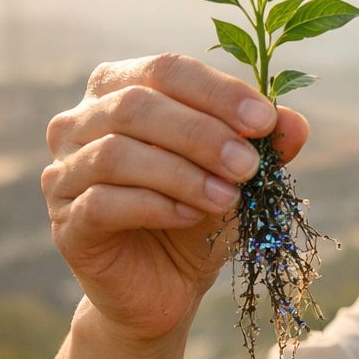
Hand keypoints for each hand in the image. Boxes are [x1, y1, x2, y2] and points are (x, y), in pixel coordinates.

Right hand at [41, 53, 309, 342]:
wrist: (165, 288)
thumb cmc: (197, 217)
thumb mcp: (237, 177)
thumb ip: (263, 146)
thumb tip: (295, 123)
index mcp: (117, 90)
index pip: (165, 70)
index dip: (217, 91)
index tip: (265, 121)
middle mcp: (77, 124)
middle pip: (134, 105)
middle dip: (201, 134)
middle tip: (248, 165)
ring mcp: (63, 173)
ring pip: (116, 153)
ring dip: (182, 173)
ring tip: (227, 196)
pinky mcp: (65, 223)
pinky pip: (104, 203)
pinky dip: (156, 206)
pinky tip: (191, 216)